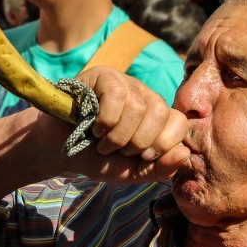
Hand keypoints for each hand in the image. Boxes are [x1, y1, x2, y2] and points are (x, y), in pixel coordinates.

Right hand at [71, 66, 189, 181]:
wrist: (60, 149)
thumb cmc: (98, 158)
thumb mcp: (133, 171)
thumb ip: (161, 168)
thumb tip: (185, 153)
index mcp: (157, 116)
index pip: (179, 122)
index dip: (162, 144)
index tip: (142, 156)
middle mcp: (145, 95)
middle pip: (160, 112)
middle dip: (138, 142)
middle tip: (119, 149)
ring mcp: (125, 82)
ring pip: (137, 106)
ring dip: (117, 136)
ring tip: (103, 142)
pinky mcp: (103, 75)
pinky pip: (117, 95)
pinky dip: (106, 120)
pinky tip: (94, 127)